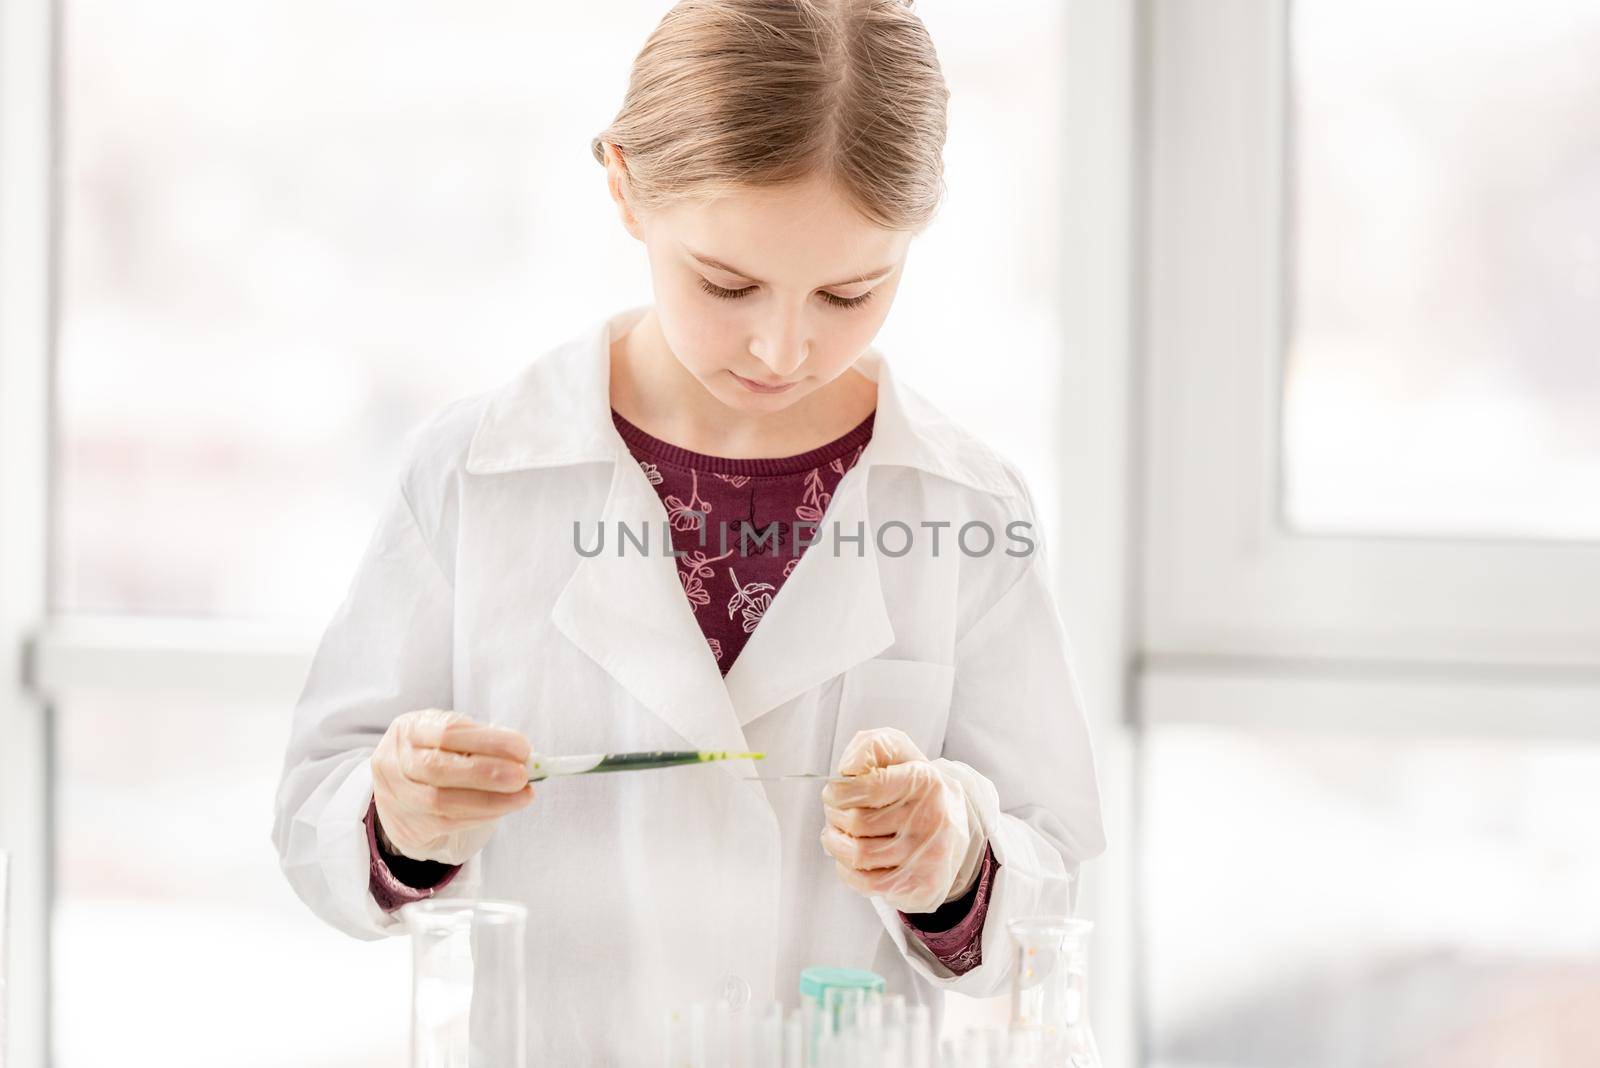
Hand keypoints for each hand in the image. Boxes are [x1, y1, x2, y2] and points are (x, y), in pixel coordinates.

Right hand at [371, 708, 534, 864]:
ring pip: (442, 801)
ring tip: (523, 795)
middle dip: (486, 772)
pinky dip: (483, 815)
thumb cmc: (434, 754)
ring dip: (491, 799)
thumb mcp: (447, 736)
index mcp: (409, 730)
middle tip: (522, 775)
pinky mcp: (410, 825)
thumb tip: (524, 757)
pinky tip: (505, 807)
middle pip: (439, 768)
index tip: (522, 748)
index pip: (447, 731)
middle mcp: (395, 762)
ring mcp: (399, 796)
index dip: (487, 740)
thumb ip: (479, 741)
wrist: (400, 791)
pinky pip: (449, 823)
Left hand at [819, 727, 985, 913]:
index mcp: (925, 781)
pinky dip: (847, 870)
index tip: (835, 793)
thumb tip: (848, 767)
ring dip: (835, 843)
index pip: (866, 787)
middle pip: (857, 822)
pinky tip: (851, 857)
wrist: (954, 829)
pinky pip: (866, 883)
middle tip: (836, 813)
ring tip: (838, 834)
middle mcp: (932, 819)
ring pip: (858, 854)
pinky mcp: (922, 885)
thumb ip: (872, 746)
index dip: (837, 792)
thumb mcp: (899, 753)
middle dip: (833, 817)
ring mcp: (928, 855)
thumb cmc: (915, 789)